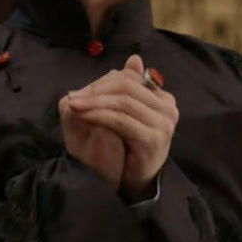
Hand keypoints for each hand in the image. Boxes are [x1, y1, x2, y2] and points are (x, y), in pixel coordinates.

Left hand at [66, 54, 177, 200]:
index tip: (79, 91)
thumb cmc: (127, 147)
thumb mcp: (124, 114)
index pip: (130, 79)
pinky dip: (98, 115)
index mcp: (164, 98)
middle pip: (127, 87)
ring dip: (93, 102)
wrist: (135, 183)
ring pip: (122, 102)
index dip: (103, 82)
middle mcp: (168, 108)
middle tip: (73, 96)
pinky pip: (120, 120)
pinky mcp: (153, 138)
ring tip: (73, 105)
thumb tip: (134, 59)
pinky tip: (82, 116)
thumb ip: (127, 88)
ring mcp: (164, 123)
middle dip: (96, 90)